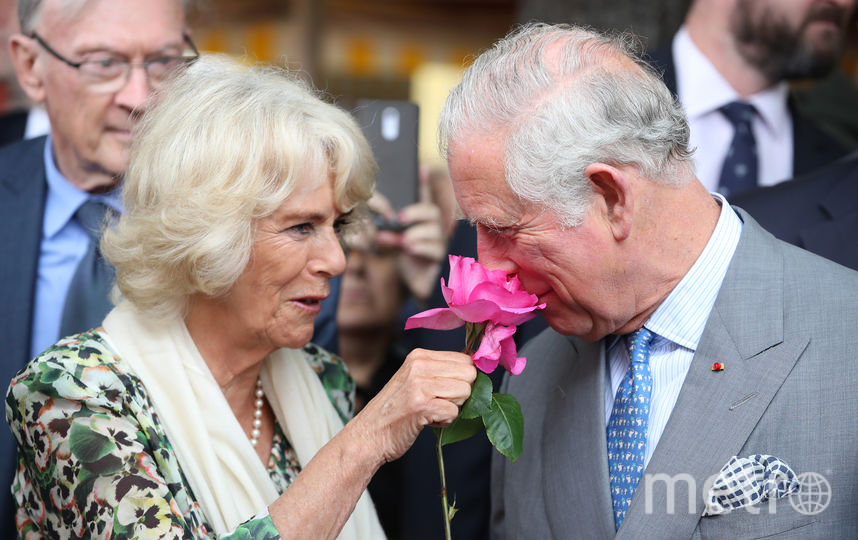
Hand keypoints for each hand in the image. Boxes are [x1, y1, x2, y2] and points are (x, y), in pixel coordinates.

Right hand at [354, 348, 475, 463]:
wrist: (368, 434)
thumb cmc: (395, 410)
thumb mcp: (414, 379)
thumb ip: (440, 371)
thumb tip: (475, 371)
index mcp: (419, 356)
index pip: (465, 359)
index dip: (463, 379)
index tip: (446, 390)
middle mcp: (420, 366)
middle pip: (469, 375)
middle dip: (460, 394)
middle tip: (438, 402)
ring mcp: (420, 385)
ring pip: (465, 393)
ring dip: (452, 408)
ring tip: (430, 411)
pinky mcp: (422, 406)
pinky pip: (454, 412)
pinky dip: (444, 421)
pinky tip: (426, 421)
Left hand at [372, 168, 446, 300]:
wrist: (415, 284)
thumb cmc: (404, 260)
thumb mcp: (392, 241)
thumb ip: (385, 229)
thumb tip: (373, 218)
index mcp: (421, 222)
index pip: (424, 198)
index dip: (423, 184)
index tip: (421, 168)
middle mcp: (433, 229)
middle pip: (431, 211)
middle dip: (415, 212)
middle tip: (399, 218)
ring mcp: (439, 244)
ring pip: (433, 230)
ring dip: (414, 234)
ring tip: (402, 240)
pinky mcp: (440, 260)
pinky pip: (434, 249)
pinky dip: (419, 247)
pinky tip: (407, 249)